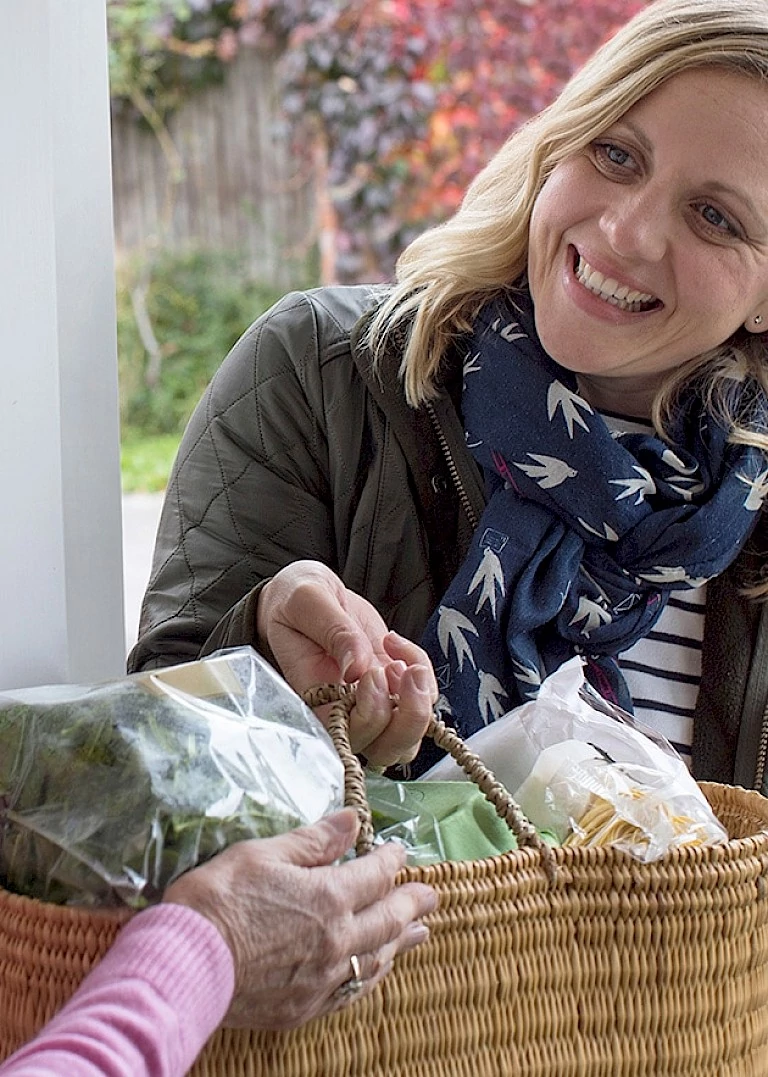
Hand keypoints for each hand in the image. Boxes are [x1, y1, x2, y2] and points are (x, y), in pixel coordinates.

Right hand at [163, 809, 435, 1029]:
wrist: (184, 965)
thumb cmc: (218, 901)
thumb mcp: (262, 854)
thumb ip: (312, 841)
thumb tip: (352, 821)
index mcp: (328, 897)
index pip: (375, 874)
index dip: (390, 859)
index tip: (399, 850)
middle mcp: (337, 940)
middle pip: (388, 918)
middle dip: (412, 902)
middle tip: (431, 895)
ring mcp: (323, 979)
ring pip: (377, 958)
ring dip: (401, 941)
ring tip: (420, 931)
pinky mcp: (305, 1007)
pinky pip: (352, 991)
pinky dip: (372, 976)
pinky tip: (377, 971)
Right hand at [257, 560, 437, 765]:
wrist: (309, 595)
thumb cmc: (295, 601)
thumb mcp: (306, 601)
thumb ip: (332, 630)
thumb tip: (357, 667)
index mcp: (313, 700)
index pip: (347, 737)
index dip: (369, 718)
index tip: (370, 673)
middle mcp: (344, 712)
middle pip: (386, 749)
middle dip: (407, 718)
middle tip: (398, 669)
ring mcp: (372, 704)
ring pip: (408, 739)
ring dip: (420, 705)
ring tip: (407, 665)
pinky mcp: (392, 688)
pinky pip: (422, 699)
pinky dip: (423, 672)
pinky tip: (396, 645)